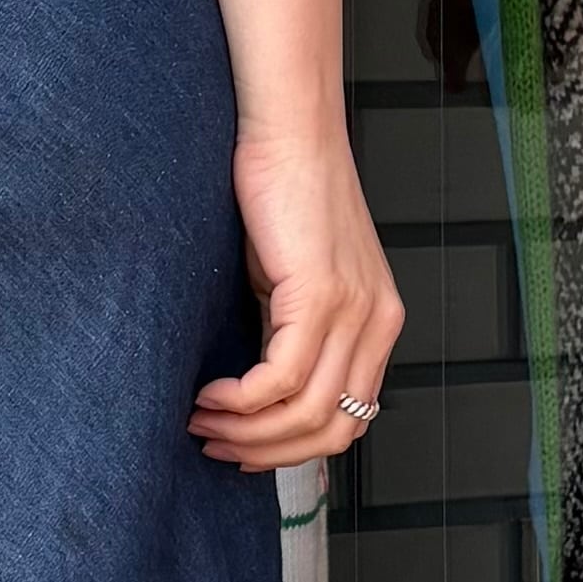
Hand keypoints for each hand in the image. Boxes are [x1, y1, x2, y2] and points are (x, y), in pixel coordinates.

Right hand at [190, 129, 403, 471]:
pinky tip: (209, 392)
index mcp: (379, 322)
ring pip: (306, 413)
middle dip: (268, 452)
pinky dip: (240, 400)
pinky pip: (280, 379)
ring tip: (203, 420)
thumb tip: (256, 389)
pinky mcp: (320, 294)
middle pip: (333, 430)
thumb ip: (292, 329)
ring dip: (246, 431)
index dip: (294, 449)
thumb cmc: (283, 191)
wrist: (289, 129)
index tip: (243, 444)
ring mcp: (354, 311)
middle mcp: (377, 323)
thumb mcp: (296, 276)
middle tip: (216, 442)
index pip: (349, 419)